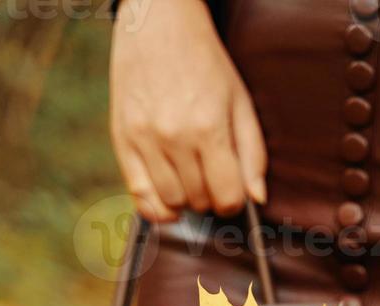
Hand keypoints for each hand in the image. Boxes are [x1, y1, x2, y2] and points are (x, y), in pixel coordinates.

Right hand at [110, 0, 266, 220]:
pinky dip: (156, 208)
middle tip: (211, 177)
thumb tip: (257, 199)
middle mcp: (174, 137)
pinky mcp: (122, 139)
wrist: (158, 22)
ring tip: (191, 178)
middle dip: (211, 197)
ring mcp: (145, 139)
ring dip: (186, 200)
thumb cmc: (205, 62)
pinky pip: (139, 196)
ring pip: (172, 202)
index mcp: (208, 127)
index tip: (233, 192)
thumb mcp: (240, 101)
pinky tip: (168, 199)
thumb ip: (253, 153)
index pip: (227, 197)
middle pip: (200, 201)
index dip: (235, 201)